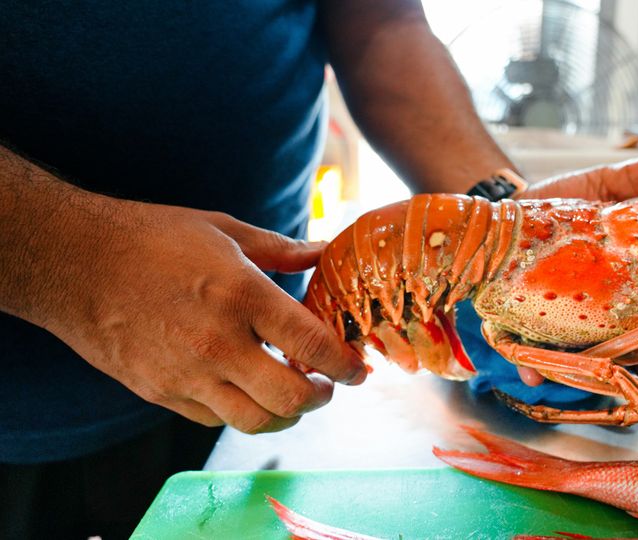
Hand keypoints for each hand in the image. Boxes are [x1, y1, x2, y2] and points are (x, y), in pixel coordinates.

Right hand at [47, 200, 365, 433]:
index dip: (346, 364)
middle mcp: (218, 343)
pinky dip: (242, 412)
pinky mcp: (160, 393)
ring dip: (286, 414)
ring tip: (293, 393)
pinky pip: (216, 419)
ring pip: (256, 421)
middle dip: (323, 396)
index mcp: (242, 295)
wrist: (74, 262)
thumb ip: (281, 249)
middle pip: (291, 398)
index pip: (313, 346)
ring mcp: (187, 375)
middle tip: (328, 383)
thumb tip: (324, 251)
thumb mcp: (224, 229)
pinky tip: (247, 389)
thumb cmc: (151, 238)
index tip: (358, 366)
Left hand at [515, 151, 637, 383]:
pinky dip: (531, 366)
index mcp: (621, 287)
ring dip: (590, 373)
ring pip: (582, 361)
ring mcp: (558, 324)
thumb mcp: (596, 188)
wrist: (503, 209)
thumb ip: (634, 180)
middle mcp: (594, 314)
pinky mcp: (520, 325)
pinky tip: (532, 371)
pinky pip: (527, 354)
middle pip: (627, 349)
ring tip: (595, 374)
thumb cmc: (556, 204)